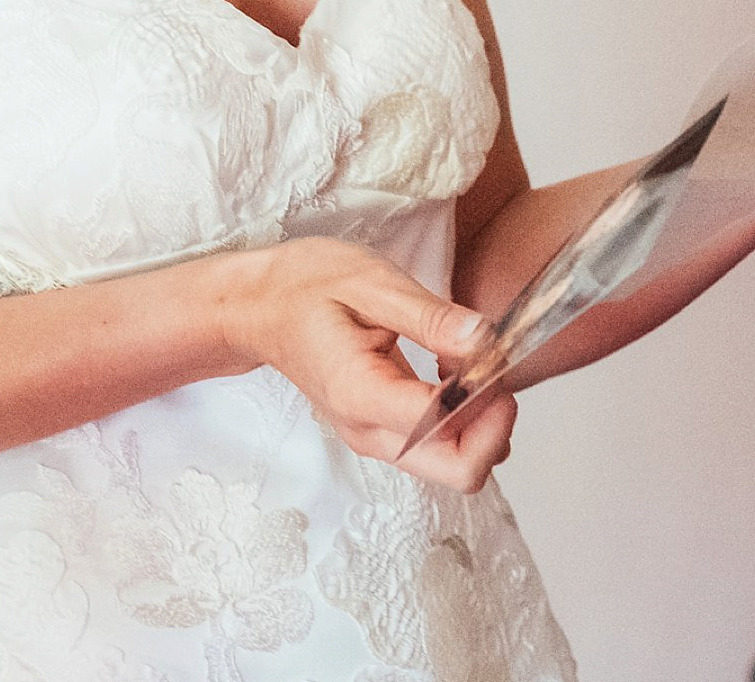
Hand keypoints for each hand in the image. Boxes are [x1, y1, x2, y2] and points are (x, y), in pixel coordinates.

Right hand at [215, 236, 515, 492]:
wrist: (259, 308)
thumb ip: (431, 317)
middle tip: (495, 368)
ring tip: (470, 361)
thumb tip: (486, 343)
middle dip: (495, 428)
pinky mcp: (382, 433)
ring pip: (453, 465)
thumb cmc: (306, 287)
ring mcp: (375, 440)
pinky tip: (454, 370)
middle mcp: (369, 433)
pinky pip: (439, 446)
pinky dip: (464, 418)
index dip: (487, 399)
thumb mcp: (370, 282)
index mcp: (362, 395)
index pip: (446, 432)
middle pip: (458, 472)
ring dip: (482, 422)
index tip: (495, 353)